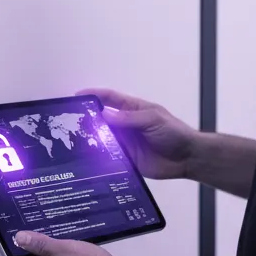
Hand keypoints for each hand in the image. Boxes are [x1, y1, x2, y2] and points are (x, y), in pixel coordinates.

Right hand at [77, 87, 196, 179]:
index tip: (78, 96)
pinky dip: (99, 157)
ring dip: (90, 139)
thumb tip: (104, 115)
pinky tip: (87, 159)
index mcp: (132, 109)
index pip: (110, 99)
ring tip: (73, 141)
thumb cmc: (174, 132)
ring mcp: (124, 142)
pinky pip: (109, 157)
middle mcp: (125, 125)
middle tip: (68, 122)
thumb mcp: (153, 119)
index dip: (94, 95)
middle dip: (87, 119)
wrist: (187, 158)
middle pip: (102, 119)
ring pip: (102, 139)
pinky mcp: (125, 159)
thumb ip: (129, 118)